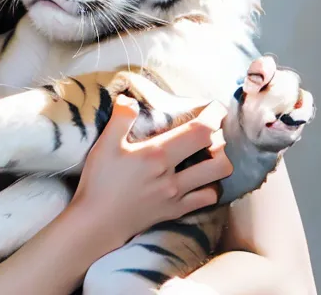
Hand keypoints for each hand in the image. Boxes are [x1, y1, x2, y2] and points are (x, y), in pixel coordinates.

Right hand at [70, 96, 230, 250]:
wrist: (98, 222)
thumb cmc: (100, 182)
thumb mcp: (105, 145)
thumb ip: (120, 119)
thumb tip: (129, 99)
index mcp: (158, 155)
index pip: (200, 132)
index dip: (214, 117)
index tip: (217, 107)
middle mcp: (174, 176)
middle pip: (218, 158)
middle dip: (222, 140)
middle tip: (213, 129)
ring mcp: (177, 197)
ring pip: (216, 179)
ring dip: (219, 163)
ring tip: (210, 152)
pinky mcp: (175, 212)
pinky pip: (206, 199)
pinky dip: (210, 186)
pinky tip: (201, 179)